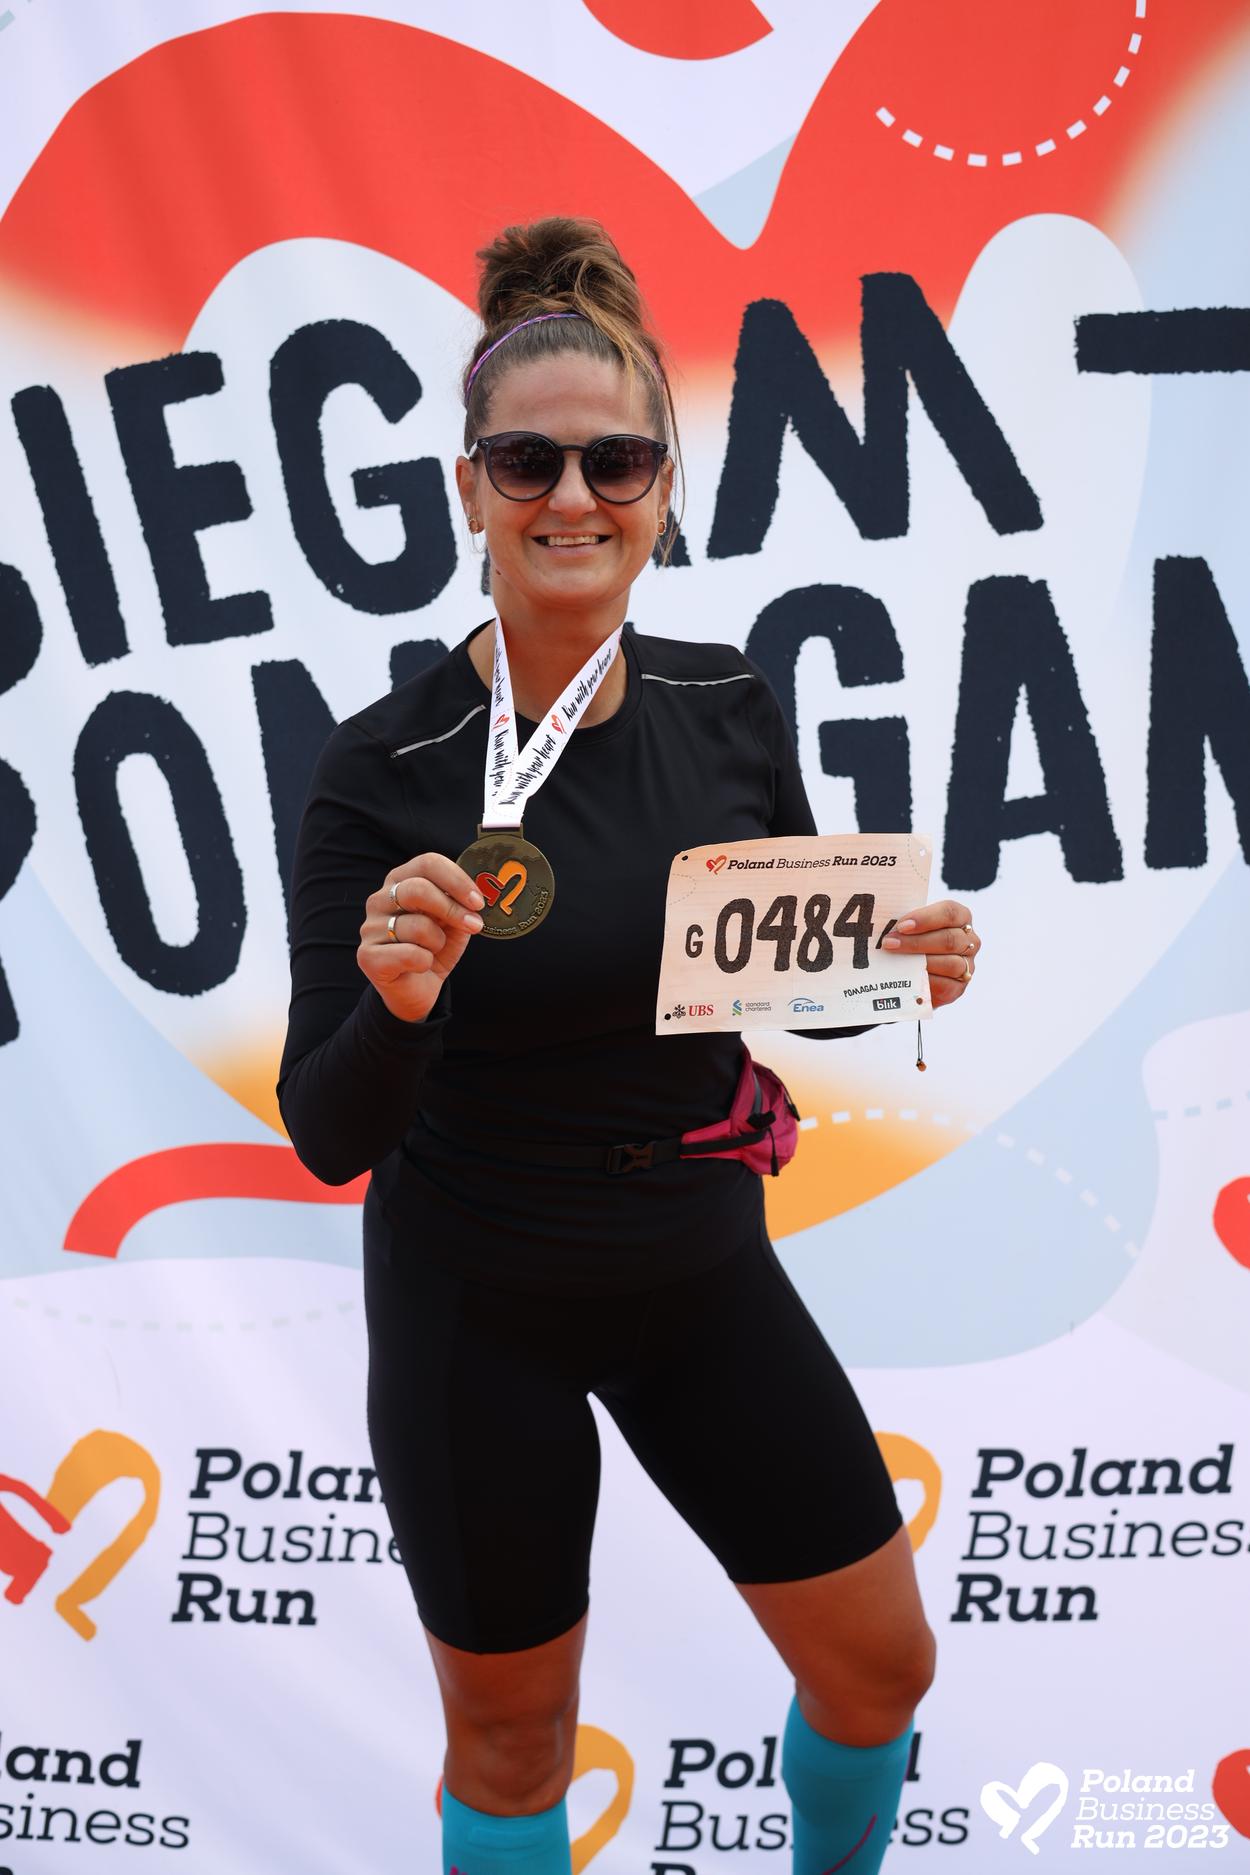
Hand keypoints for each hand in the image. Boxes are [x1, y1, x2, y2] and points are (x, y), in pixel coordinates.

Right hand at [358, 853, 485, 1023]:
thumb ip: (460, 905)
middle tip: (474, 925)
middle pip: (419, 889)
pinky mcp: (367, 955)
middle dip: (453, 909)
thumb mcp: (453, 923)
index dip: (457, 880)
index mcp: (400, 881)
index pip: (428, 863)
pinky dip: (425, 962)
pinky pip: (410, 954)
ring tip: (433, 951)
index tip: (477, 902)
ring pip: (418, 926)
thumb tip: (472, 898)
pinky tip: (420, 966)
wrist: (416, 989)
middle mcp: (380, 899)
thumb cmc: (434, 949)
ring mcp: (370, 927)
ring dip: (438, 942)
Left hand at [880, 898, 979, 1009]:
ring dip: (919, 962)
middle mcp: (970, 941)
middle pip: (948, 939)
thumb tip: (883, 921)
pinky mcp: (958, 988)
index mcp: (961, 918)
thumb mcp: (912, 926)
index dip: (925, 918)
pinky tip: (908, 978)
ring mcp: (967, 966)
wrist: (916, 974)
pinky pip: (945, 986)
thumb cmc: (913, 940)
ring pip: (949, 963)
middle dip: (915, 942)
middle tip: (889, 943)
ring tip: (894, 960)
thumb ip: (905, 921)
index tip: (901, 926)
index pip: (950, 912)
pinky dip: (926, 981)